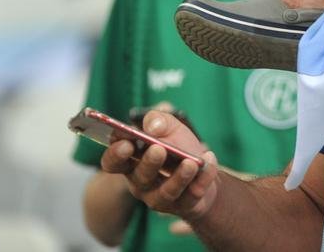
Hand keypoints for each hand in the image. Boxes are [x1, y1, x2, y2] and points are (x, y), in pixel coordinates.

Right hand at [99, 110, 218, 222]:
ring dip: (179, 177)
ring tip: (191, 162)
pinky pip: (192, 195)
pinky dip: (203, 178)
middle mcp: (142, 183)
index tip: (126, 144)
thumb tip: (154, 126)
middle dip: (149, 163)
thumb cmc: (178, 145)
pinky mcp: (184, 204)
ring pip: (166, 192)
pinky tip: (210, 160)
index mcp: (131, 162)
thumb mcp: (169, 126)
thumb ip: (158, 120)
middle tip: (159, 149)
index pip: (113, 163)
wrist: (203, 167)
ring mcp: (161, 197)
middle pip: (140, 177)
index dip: (115, 155)